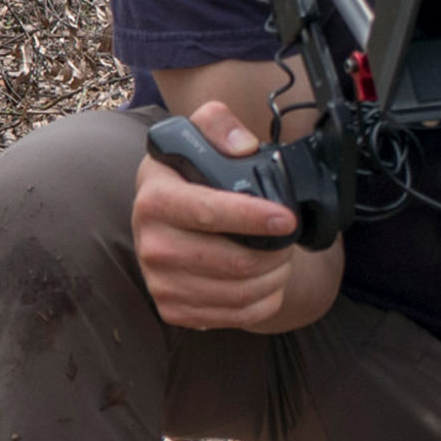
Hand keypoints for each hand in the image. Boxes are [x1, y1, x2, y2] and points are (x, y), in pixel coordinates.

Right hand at [132, 101, 322, 330]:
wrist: (172, 220)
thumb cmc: (193, 175)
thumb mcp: (199, 136)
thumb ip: (218, 124)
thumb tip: (242, 147)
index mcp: (155, 198)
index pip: (207, 212)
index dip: (252, 218)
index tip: (286, 219)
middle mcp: (150, 244)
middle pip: (231, 261)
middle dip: (275, 252)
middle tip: (289, 239)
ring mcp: (159, 282)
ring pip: (239, 292)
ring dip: (275, 276)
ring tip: (283, 257)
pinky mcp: (172, 309)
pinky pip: (235, 316)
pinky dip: (265, 301)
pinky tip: (269, 281)